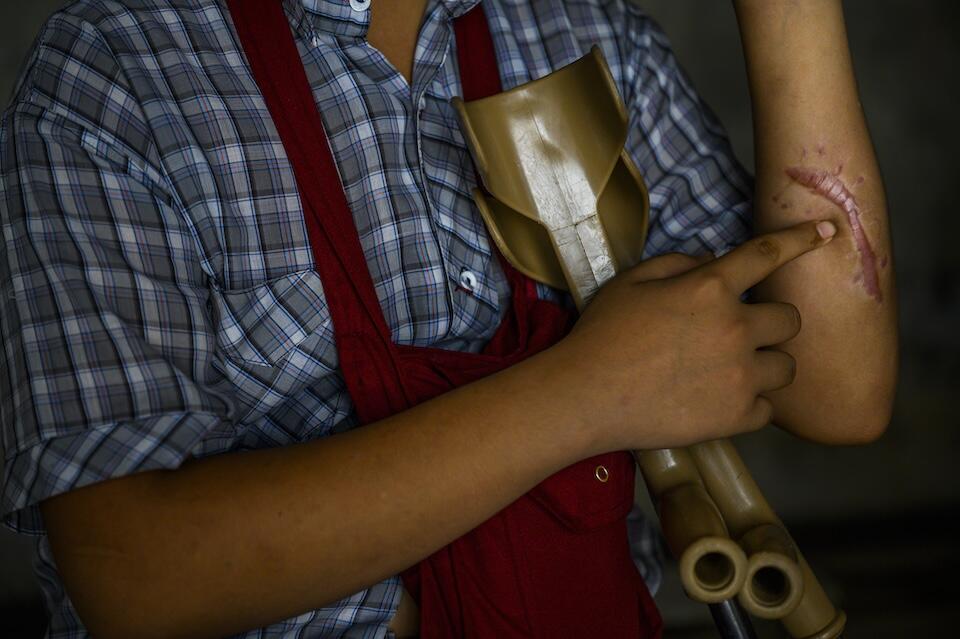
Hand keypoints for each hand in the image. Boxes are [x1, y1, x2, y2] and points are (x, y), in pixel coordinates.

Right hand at [555, 220, 835, 451]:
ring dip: (767, 365)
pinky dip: (751, 404)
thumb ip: (678, 264)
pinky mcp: (736, 417)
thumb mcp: (631, 282)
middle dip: (771, 323)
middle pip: (790, 319)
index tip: (829, 232)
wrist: (585, 396)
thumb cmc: (601, 334)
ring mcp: (739, 375)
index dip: (802, 239)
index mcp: (709, 288)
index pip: (768, 254)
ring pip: (788, 367)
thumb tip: (712, 261)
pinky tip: (721, 400)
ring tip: (733, 371)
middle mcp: (735, 328)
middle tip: (741, 334)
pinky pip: (768, 409)